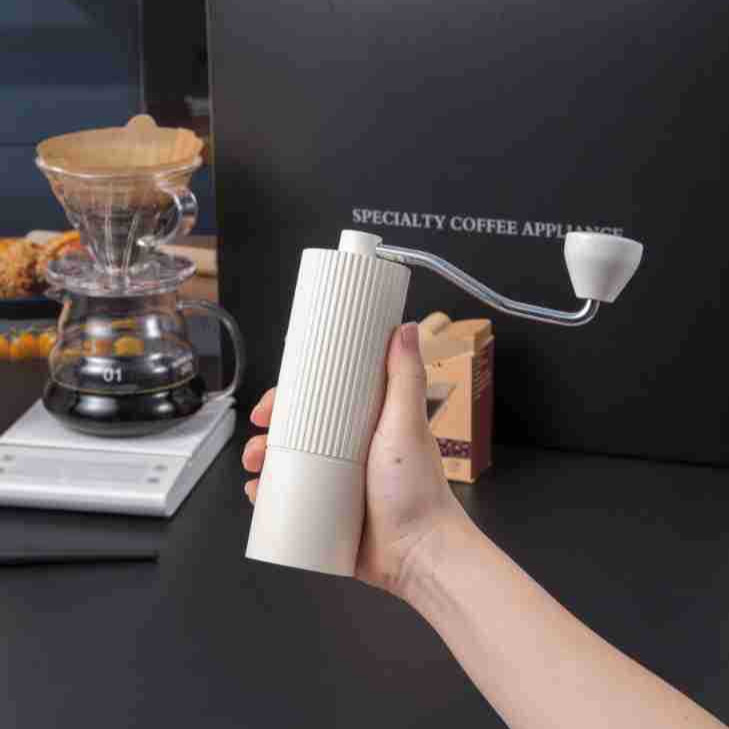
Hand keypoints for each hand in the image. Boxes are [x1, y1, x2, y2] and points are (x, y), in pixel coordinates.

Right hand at [242, 322, 464, 594]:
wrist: (419, 555)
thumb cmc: (418, 489)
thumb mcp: (407, 424)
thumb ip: (404, 377)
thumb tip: (406, 328)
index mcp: (366, 426)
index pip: (320, 403)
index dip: (290, 400)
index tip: (271, 404)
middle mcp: (349, 452)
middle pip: (297, 434)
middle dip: (268, 435)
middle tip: (256, 443)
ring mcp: (336, 485)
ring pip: (288, 467)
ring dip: (262, 464)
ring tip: (253, 473)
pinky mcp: (328, 515)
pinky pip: (291, 502)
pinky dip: (269, 498)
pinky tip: (258, 497)